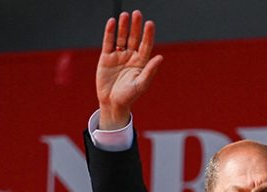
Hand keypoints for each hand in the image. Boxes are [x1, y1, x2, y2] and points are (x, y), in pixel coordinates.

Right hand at [96, 10, 162, 129]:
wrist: (112, 104)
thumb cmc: (128, 96)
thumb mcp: (141, 85)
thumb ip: (150, 71)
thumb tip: (160, 57)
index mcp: (141, 62)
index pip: (146, 45)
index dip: (148, 34)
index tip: (150, 24)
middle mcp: (131, 56)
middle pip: (134, 38)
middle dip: (135, 26)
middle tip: (137, 14)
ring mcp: (118, 56)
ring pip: (121, 38)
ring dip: (123, 27)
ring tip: (124, 16)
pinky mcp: (106, 58)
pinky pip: (108, 42)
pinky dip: (109, 33)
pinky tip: (112, 22)